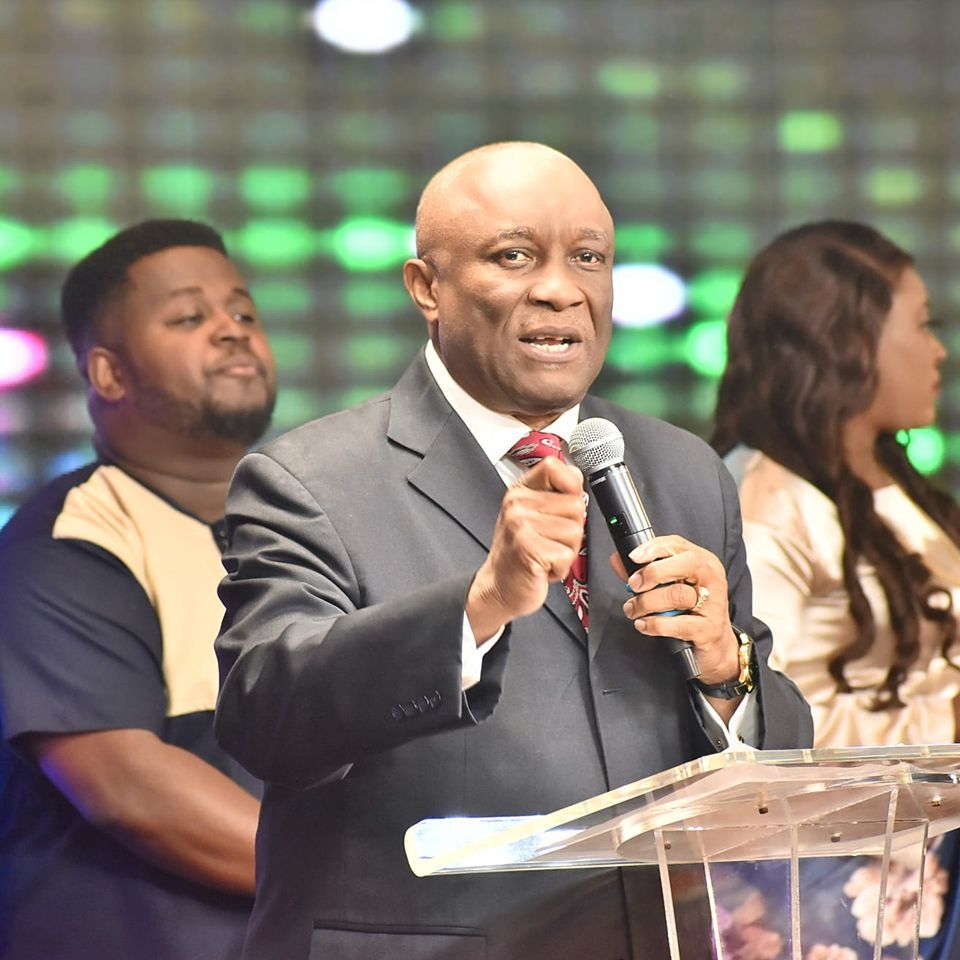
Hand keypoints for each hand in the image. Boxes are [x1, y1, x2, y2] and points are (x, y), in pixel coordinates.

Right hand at [467, 458, 585, 642]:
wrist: (498, 587)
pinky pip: (568, 554)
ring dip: (567, 550)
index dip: (570, 484)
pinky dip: (561, 567)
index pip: (554, 467)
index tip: (563, 502)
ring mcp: (521, 526)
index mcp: (520, 491)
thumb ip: (554, 494)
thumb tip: (577, 477)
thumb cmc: (519, 552)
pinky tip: (543, 567)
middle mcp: (517, 505)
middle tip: (549, 541)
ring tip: (546, 554)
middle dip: (572, 529)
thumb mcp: (531, 514)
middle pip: (576, 505)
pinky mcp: (529, 550)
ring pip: (576, 532)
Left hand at [611, 535, 738, 685]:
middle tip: (633, 585)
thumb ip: (644, 572)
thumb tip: (618, 559)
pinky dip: (655, 624)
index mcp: (703, 562)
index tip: (633, 557)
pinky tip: (643, 624)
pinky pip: (678, 624)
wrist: (717, 645)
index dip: (653, 548)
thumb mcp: (670, 586)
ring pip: (677, 595)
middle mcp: (712, 579)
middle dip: (652, 573)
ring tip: (632, 609)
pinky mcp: (708, 629)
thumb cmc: (691, 610)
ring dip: (646, 602)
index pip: (678, 545)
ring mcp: (713, 604)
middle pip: (684, 565)